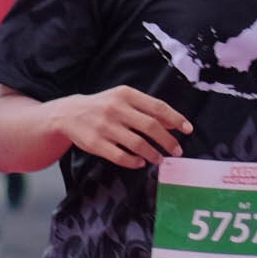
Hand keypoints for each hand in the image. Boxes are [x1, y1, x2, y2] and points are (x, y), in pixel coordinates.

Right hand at [59, 85, 191, 167]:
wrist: (68, 113)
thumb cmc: (103, 106)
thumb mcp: (124, 100)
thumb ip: (148, 109)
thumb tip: (175, 123)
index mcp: (126, 95)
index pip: (157, 107)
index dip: (176, 119)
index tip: (188, 130)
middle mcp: (115, 108)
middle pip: (150, 126)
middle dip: (168, 141)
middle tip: (177, 150)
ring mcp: (104, 126)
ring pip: (137, 143)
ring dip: (153, 154)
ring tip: (159, 159)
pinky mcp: (95, 143)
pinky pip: (120, 156)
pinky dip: (134, 161)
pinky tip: (140, 162)